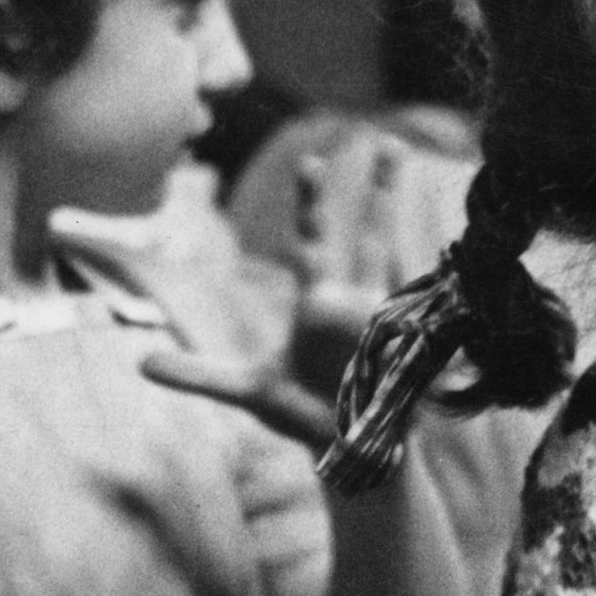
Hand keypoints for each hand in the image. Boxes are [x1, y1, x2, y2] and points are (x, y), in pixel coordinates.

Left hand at [141, 130, 437, 447]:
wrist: (347, 454)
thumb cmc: (303, 415)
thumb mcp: (247, 393)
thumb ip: (198, 376)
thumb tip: (141, 364)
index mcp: (320, 303)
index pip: (315, 241)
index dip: (312, 203)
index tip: (310, 160)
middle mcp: (359, 303)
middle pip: (370, 235)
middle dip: (379, 191)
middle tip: (387, 141)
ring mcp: (391, 325)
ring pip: (405, 267)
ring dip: (410, 238)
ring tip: (424, 211)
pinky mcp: (414, 352)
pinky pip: (427, 318)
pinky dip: (441, 299)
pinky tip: (454, 279)